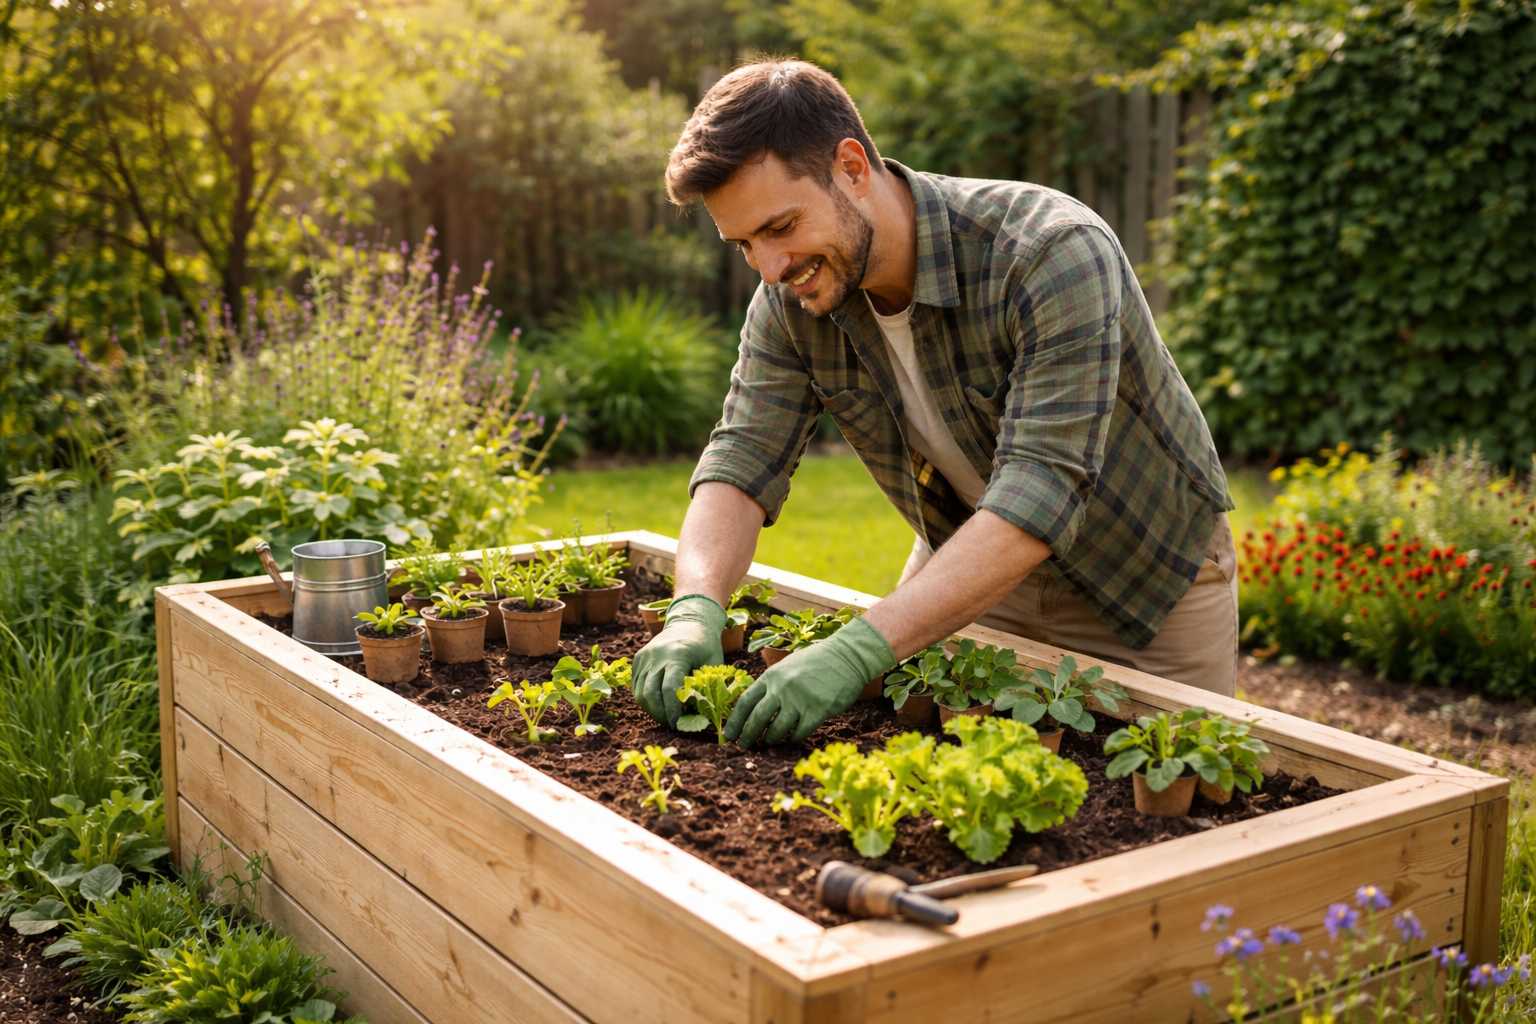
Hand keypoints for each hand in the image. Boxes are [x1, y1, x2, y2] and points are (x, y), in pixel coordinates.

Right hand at [633, 595, 725, 727]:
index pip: (670, 689)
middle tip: (671, 724)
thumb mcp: (713, 664)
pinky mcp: (638, 659)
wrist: (689, 621)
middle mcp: (656, 655)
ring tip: (665, 716)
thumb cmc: (705, 645)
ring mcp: (644, 656)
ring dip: (651, 709)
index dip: (673, 710)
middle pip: (650, 693)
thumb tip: (697, 717)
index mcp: (677, 654)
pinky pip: (636, 685)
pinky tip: (659, 703)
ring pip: (639, 692)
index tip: (678, 723)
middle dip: (659, 714)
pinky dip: (646, 698)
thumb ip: (705, 688)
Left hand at [725, 617, 895, 746]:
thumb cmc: (815, 662)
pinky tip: (791, 738)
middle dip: (747, 736)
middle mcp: (782, 688)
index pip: (744, 702)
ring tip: (769, 741)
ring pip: (777, 730)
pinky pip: (799, 733)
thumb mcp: (786, 666)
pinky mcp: (818, 711)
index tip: (729, 735)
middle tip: (743, 746)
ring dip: (770, 739)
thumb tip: (753, 708)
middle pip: (757, 719)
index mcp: (771, 676)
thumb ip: (771, 685)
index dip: (734, 722)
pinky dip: (792, 738)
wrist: (846, 657)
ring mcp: (799, 700)